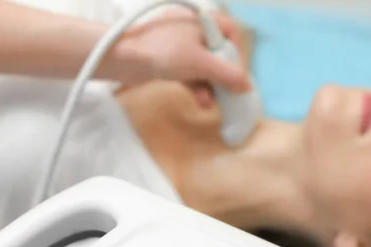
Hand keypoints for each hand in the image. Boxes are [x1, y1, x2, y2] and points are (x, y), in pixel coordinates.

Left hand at [115, 8, 250, 93]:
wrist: (123, 58)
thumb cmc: (165, 52)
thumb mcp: (202, 63)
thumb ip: (228, 74)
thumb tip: (247, 86)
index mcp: (202, 19)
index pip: (230, 31)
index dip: (237, 53)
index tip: (238, 73)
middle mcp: (192, 28)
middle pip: (217, 52)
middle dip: (223, 75)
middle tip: (228, 92)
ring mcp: (178, 44)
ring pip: (202, 65)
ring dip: (210, 85)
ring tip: (214, 102)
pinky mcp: (167, 59)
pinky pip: (188, 72)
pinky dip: (196, 86)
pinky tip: (202, 101)